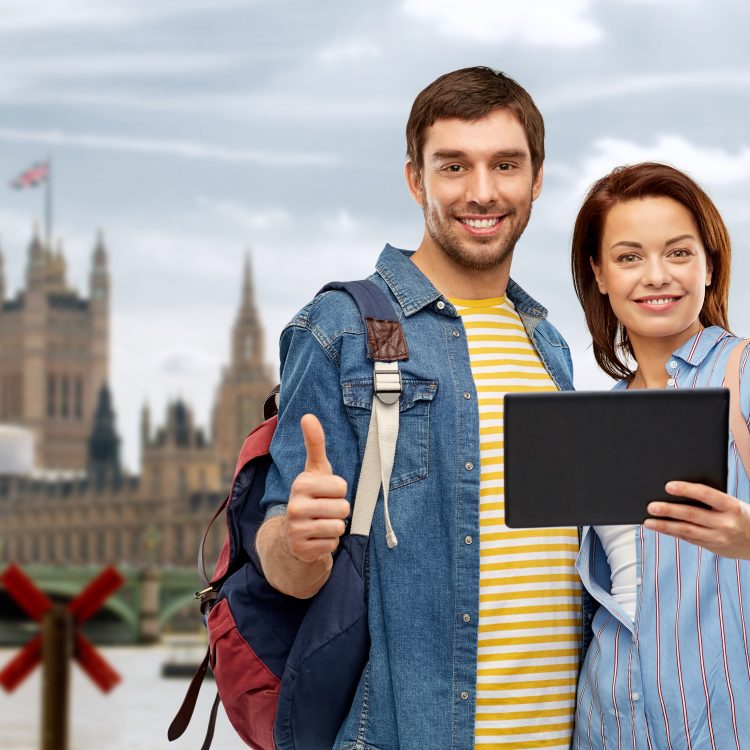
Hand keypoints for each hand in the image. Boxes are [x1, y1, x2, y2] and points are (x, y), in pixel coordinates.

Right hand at [284, 414, 349, 562]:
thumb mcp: (314, 470)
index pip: (342, 487)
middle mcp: (295, 506)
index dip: (339, 491)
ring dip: (335, 528)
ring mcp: (297, 529)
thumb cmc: (310, 496)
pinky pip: (332, 545)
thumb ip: (314, 443)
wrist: (290, 535)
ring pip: (338, 527)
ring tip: (321, 523)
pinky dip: (328, 543)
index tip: (326, 493)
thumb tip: (308, 416)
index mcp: (301, 484)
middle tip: (325, 510)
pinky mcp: (301, 549)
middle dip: (339, 511)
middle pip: (343, 508)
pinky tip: (316, 538)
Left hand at [644, 481, 749, 559]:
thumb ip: (711, 500)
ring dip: (665, 526)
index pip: (706, 495)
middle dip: (669, 510)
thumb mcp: (733, 504)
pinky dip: (672, 533)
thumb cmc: (741, 515)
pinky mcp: (712, 547)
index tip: (668, 486)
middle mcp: (725, 523)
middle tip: (651, 506)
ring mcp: (718, 538)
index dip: (686, 490)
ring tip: (648, 522)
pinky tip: (659, 528)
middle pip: (692, 515)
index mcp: (732, 506)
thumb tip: (679, 492)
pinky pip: (689, 538)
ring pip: (687, 530)